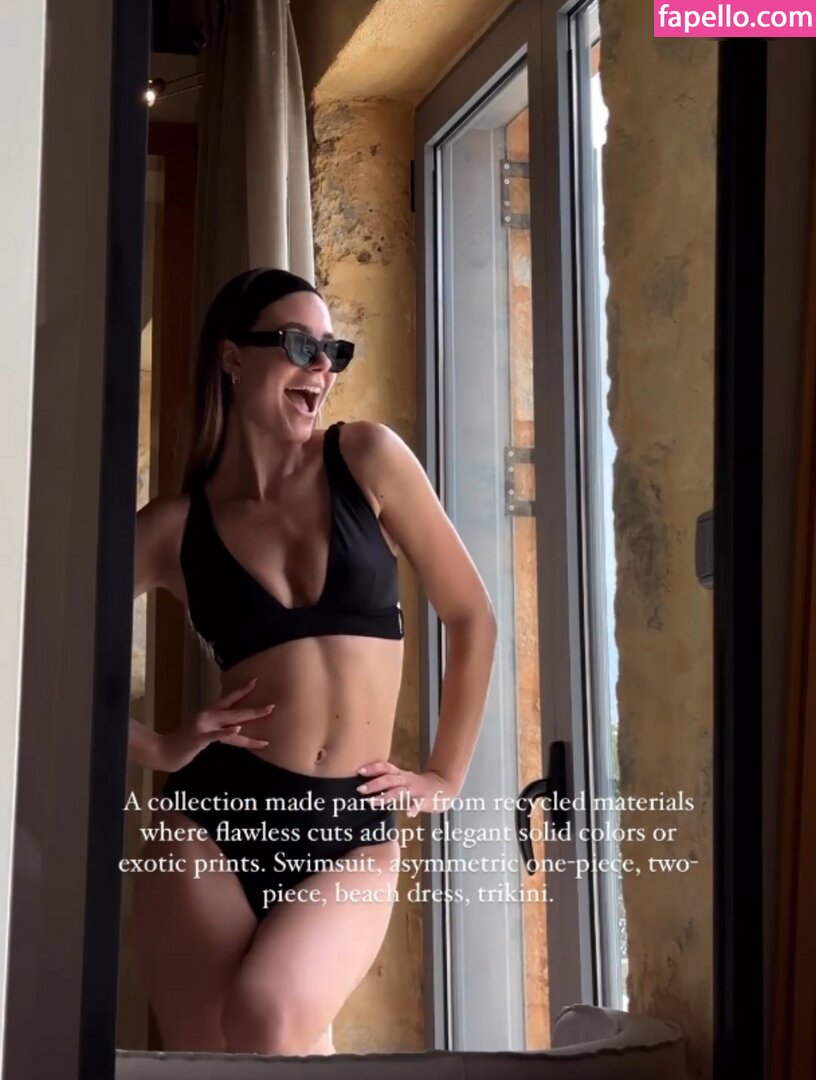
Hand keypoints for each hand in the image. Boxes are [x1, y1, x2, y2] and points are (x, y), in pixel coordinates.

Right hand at [158, 678, 274, 772]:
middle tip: (272, 706)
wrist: (165, 751)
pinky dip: (227, 732)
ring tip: (265, 712)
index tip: (256, 681)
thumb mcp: (203, 731)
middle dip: (255, 709)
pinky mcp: (199, 738)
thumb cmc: (186, 742)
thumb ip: (217, 727)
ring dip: (249, 716)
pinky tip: (238, 729)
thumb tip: (234, 726)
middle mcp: (208, 716)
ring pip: (231, 720)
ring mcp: (204, 727)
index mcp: (209, 713)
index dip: (242, 691)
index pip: (229, 699)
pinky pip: (216, 735)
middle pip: (236, 711)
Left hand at [356, 760, 456, 817]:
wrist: (443, 787)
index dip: (372, 768)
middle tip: (360, 789)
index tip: (358, 771)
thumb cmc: (417, 787)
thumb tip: (365, 787)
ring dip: (386, 797)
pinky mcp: (426, 800)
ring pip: (400, 791)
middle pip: (389, 779)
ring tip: (373, 802)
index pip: (385, 767)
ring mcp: (416, 790)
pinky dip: (414, 808)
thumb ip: (387, 784)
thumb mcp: (402, 781)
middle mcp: (407, 780)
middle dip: (374, 784)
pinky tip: (409, 814)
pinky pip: (419, 803)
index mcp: (401, 775)